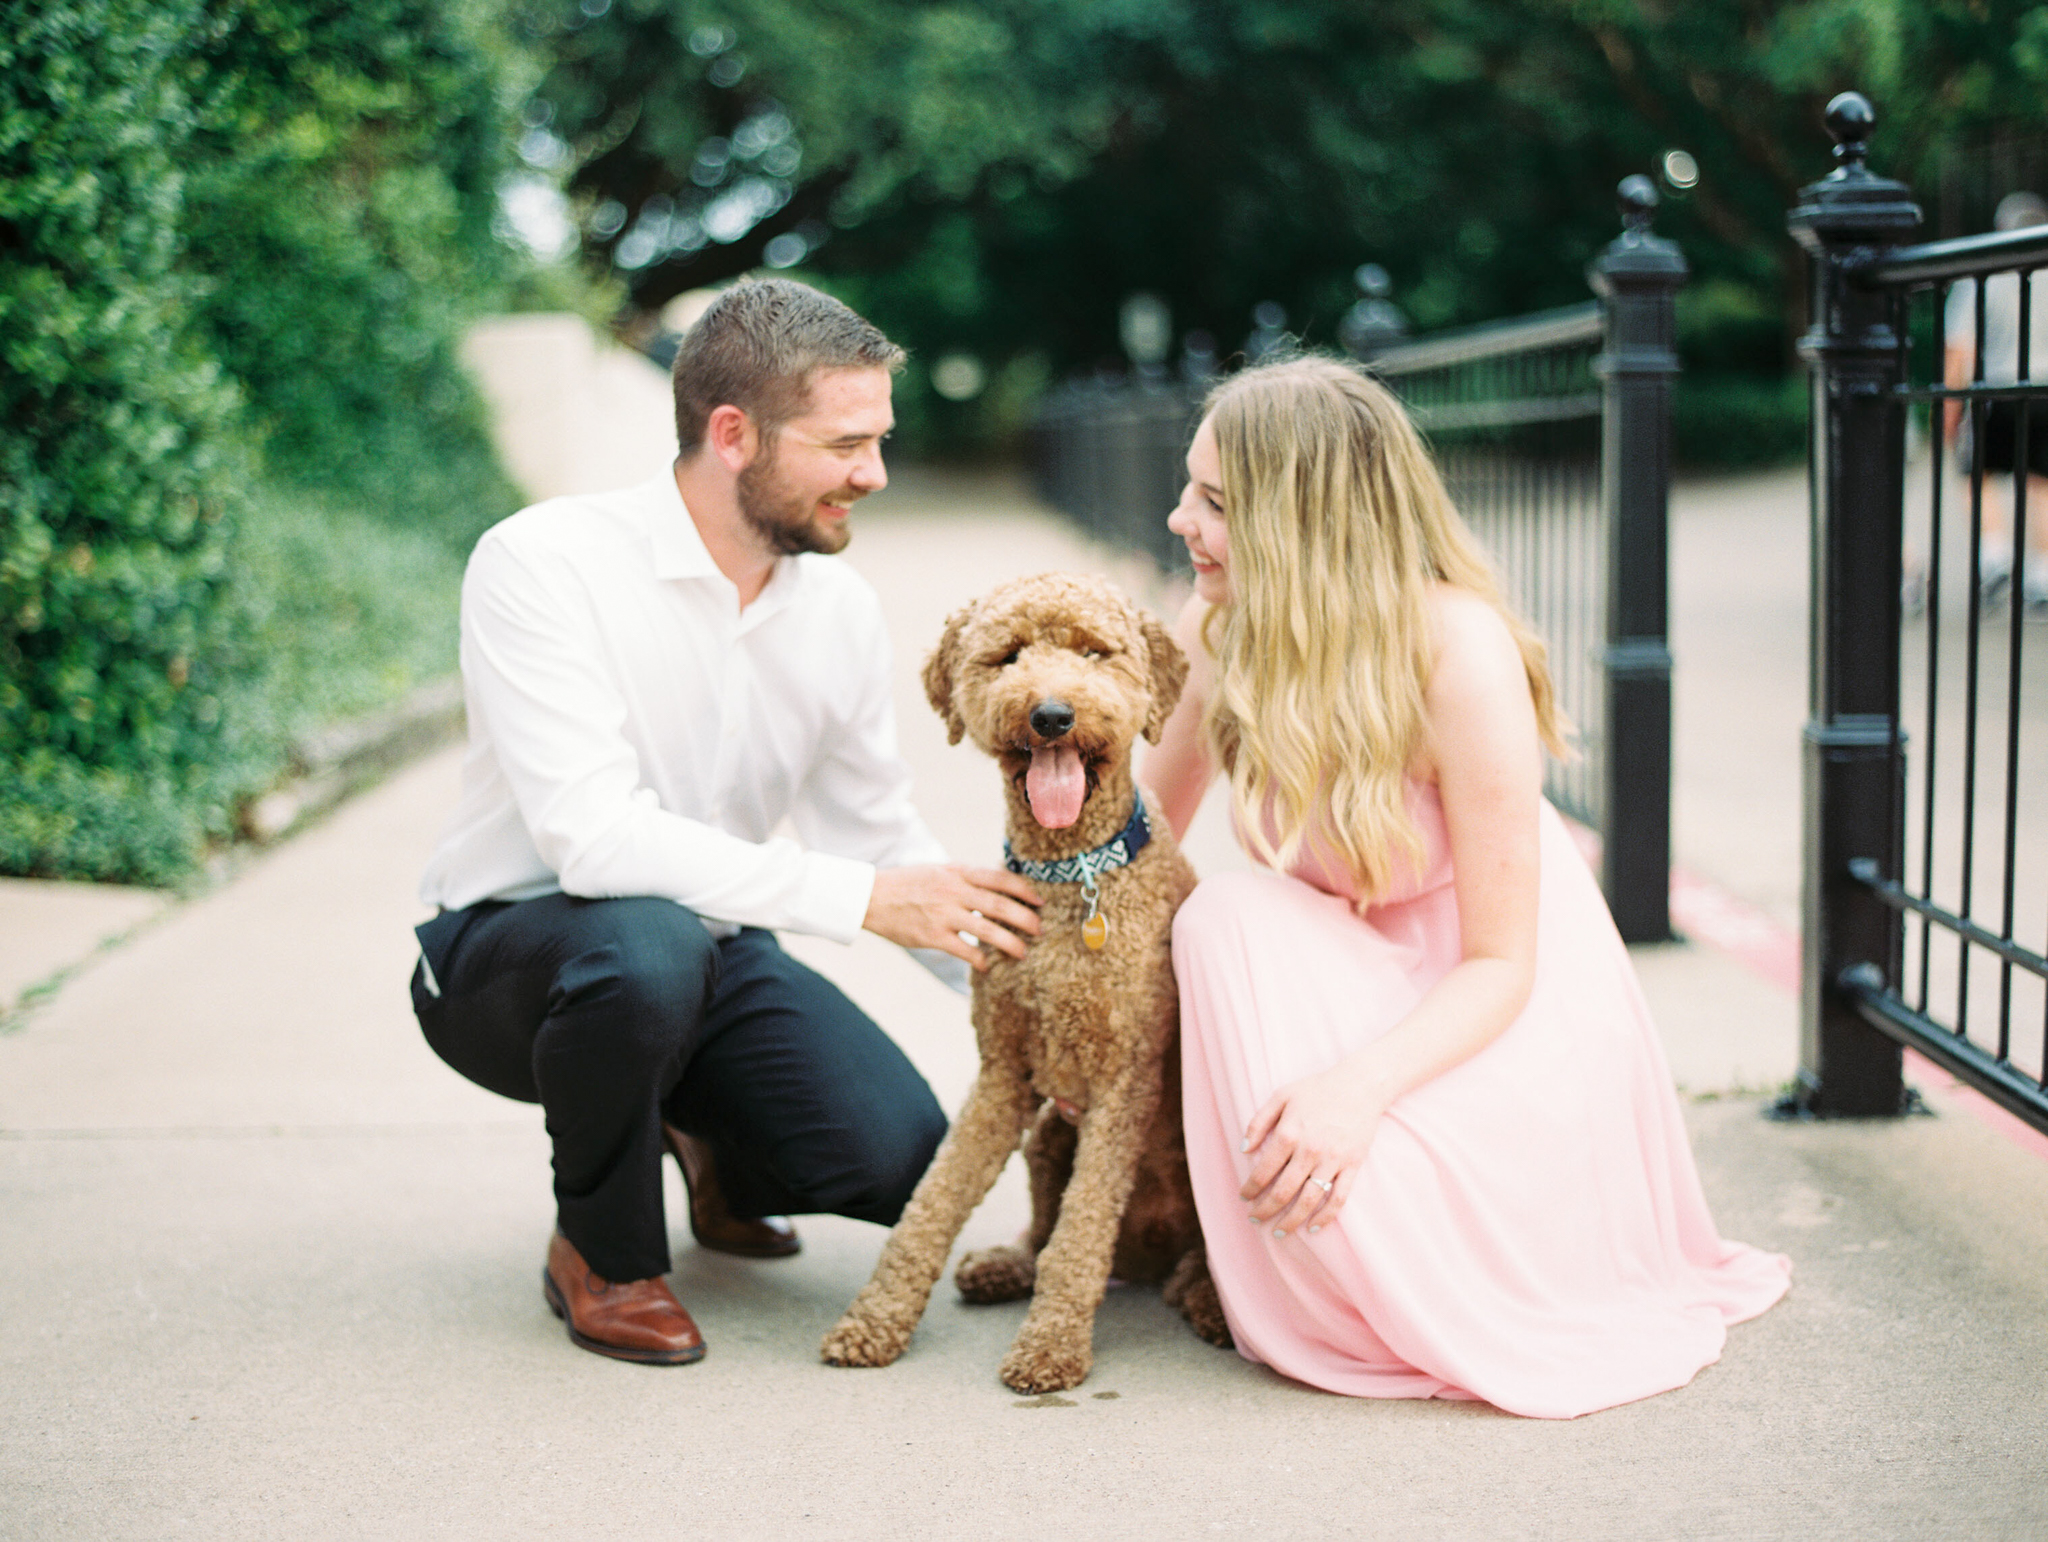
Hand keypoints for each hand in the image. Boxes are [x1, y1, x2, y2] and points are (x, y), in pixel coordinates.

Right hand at [863, 863, 1040, 969]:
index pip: (1001, 878)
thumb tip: (997, 886)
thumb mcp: (939, 870)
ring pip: (988, 930)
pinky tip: (988, 966)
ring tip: (1023, 952)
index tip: (1040, 901)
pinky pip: (965, 951)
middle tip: (1040, 930)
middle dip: (1026, 919)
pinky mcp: (933, 936)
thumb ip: (966, 878)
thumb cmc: (908, 884)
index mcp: (958, 872)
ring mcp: (944, 914)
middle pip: (1001, 905)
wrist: (872, 896)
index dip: (1025, 890)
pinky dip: (980, 960)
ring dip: (1011, 943)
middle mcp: (954, 891)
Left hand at [1240, 1065, 1384, 1237]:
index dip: (1250, 1189)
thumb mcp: (1281, 1096)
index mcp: (1289, 1133)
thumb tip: (1244, 1150)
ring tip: (1279, 1231)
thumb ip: (1258, 1122)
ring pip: (1309, 1200)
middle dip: (1265, 1210)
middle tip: (1255, 1219)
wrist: (1360, 1085)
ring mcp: (1333, 1160)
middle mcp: (1310, 1150)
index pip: (1263, 1171)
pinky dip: (1326, 1217)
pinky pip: (1338, 1198)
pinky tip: (1313, 1227)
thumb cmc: (1317, 1089)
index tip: (1244, 1197)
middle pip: (1283, 1191)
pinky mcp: (1353, 1165)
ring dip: (1292, 1220)